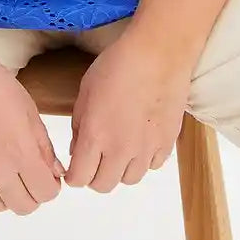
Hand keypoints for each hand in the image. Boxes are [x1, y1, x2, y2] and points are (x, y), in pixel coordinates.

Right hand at [0, 42, 64, 215]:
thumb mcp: (29, 110)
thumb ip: (44, 146)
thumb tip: (56, 173)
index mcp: (20, 151)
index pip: (45, 193)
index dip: (51, 186)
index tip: (47, 174)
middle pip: (23, 206)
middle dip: (32, 194)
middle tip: (29, 175)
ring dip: (6, 195)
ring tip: (7, 174)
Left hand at [63, 30, 191, 191]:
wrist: (158, 54)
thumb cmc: (117, 65)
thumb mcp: (85, 91)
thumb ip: (79, 125)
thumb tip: (77, 150)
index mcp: (94, 136)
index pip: (79, 178)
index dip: (73, 175)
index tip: (74, 167)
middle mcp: (120, 149)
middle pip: (103, 185)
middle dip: (94, 175)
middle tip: (95, 157)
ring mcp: (146, 149)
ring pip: (129, 179)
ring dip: (120, 169)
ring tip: (120, 147)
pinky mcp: (167, 143)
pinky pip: (152, 165)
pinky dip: (144, 159)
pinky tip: (141, 139)